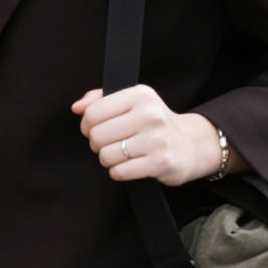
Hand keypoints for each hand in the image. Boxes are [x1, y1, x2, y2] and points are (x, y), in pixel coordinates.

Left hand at [71, 84, 229, 185]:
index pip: (93, 112)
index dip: (87, 125)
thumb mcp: (131, 102)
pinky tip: (130, 165)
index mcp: (140, 95)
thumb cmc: (153, 123)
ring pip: (106, 155)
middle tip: (111, 143)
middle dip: (97, 144)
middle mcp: (149, 114)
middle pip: (97, 135)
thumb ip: (100, 99)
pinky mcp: (160, 162)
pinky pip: (120, 172)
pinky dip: (119, 172)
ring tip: (122, 155)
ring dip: (108, 159)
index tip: (95, 129)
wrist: (191, 145)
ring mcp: (156, 139)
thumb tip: (76, 107)